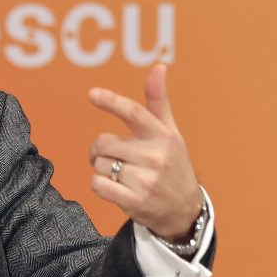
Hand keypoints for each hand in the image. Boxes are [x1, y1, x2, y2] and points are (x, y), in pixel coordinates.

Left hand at [88, 64, 201, 240]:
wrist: (184, 209)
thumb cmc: (172, 164)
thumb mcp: (169, 133)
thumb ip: (157, 101)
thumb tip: (158, 67)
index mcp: (162, 136)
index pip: (134, 113)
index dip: (111, 102)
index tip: (92, 94)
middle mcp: (155, 156)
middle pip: (103, 143)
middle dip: (101, 149)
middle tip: (113, 156)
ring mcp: (146, 180)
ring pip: (99, 164)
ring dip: (102, 169)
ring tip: (122, 175)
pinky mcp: (135, 201)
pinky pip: (98, 184)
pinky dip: (100, 185)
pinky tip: (115, 188)